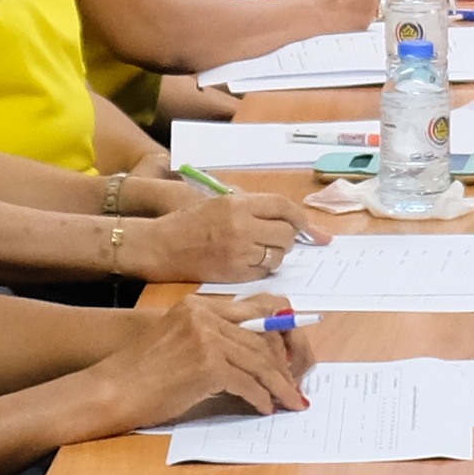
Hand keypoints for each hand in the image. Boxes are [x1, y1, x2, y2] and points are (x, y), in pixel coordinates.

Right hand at [101, 298, 312, 428]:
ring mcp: (205, 337)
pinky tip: (264, 408)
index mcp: (199, 305)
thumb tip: (262, 361)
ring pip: (261, 361)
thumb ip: (217, 341)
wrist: (112, 391)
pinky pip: (248, 383)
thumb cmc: (143, 375)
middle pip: (264, 337)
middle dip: (285, 365)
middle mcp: (203, 315)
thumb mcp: (181, 343)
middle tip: (295, 385)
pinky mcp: (206, 364)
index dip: (283, 332)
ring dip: (279, 385)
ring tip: (288, 401)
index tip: (293, 355)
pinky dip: (261, 398)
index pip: (258, 309)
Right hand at [135, 187, 314, 281]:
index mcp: (238, 203)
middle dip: (287, 238)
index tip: (311, 229)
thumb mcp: (220, 202)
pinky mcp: (234, 272)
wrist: (162, 245)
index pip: (283, 207)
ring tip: (257, 251)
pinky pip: (264, 272)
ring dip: (275, 255)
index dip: (301, 218)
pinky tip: (246, 263)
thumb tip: (288, 219)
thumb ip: (252, 207)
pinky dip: (262, 269)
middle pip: (286, 233)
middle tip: (276, 241)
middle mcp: (241, 225)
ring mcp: (239, 250)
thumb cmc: (189, 222)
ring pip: (278, 255)